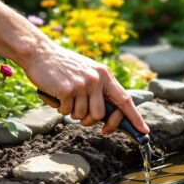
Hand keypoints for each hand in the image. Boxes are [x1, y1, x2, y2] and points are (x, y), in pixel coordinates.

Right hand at [22, 43, 148, 135]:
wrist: (40, 52)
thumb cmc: (64, 66)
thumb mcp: (89, 72)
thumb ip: (99, 90)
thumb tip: (107, 116)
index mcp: (106, 75)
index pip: (125, 100)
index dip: (135, 117)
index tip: (144, 131)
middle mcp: (97, 80)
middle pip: (100, 115)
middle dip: (90, 120)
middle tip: (82, 116)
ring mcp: (82, 84)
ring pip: (83, 116)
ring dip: (73, 113)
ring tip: (66, 99)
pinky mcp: (67, 90)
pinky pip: (67, 111)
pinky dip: (61, 109)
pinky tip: (57, 96)